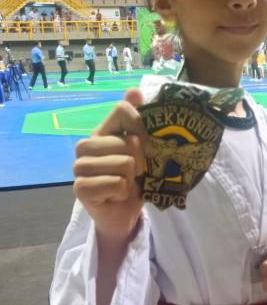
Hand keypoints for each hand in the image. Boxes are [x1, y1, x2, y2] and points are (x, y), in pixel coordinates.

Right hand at [73, 88, 149, 242]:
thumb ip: (142, 121)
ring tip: (127, 184)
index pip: (122, 109)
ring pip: (124, 163)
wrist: (124, 214)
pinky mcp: (80, 189)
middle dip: (141, 161)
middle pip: (128, 141)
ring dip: (133, 179)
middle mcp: (86, 145)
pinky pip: (116, 183)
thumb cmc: (135, 180)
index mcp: (102, 131)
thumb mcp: (145, 151)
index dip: (141, 125)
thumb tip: (134, 90)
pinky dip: (124, 192)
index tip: (148, 145)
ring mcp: (80, 167)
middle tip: (136, 173)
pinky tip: (117, 195)